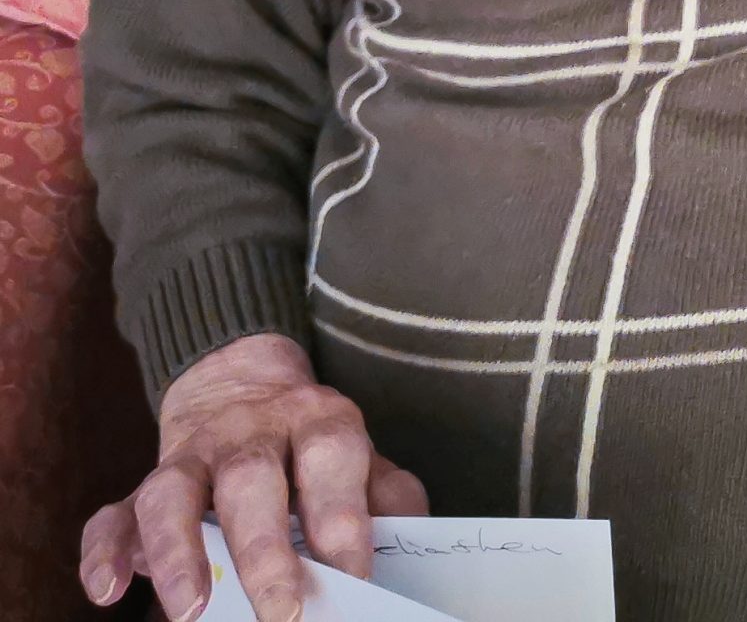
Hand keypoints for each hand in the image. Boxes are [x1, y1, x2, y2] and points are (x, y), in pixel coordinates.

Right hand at [80, 333, 427, 621]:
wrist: (242, 383)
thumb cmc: (314, 444)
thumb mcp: (362, 455)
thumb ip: (387, 495)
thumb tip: (406, 548)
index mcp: (318, 421)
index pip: (333, 463)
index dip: (342, 520)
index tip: (353, 577)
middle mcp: (252, 432)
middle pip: (251, 481)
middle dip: (265, 550)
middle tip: (283, 611)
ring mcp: (194, 455)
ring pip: (173, 494)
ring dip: (178, 553)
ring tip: (191, 612)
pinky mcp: (149, 480)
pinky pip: (115, 512)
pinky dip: (105, 551)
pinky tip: (109, 590)